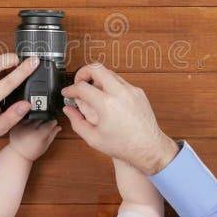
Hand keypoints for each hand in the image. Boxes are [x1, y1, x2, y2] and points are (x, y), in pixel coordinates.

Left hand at [8, 119, 60, 161]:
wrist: (18, 153)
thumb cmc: (32, 151)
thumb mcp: (45, 145)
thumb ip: (52, 134)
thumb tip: (59, 126)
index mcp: (38, 135)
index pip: (49, 124)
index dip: (53, 122)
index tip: (54, 122)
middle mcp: (30, 130)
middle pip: (42, 119)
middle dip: (46, 120)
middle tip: (46, 125)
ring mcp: (22, 127)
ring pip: (34, 117)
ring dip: (38, 119)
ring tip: (37, 127)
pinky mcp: (16, 125)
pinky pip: (26, 118)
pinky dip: (29, 120)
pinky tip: (30, 126)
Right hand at [61, 63, 178, 174]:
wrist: (148, 148)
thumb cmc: (124, 146)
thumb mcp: (93, 138)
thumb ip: (77, 122)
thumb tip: (69, 110)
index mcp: (107, 104)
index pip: (82, 87)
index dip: (70, 89)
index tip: (67, 93)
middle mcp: (120, 93)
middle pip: (96, 68)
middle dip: (83, 72)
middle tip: (79, 82)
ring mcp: (131, 90)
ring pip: (109, 72)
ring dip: (97, 78)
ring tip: (92, 91)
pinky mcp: (138, 92)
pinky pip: (121, 81)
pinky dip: (110, 85)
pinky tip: (107, 97)